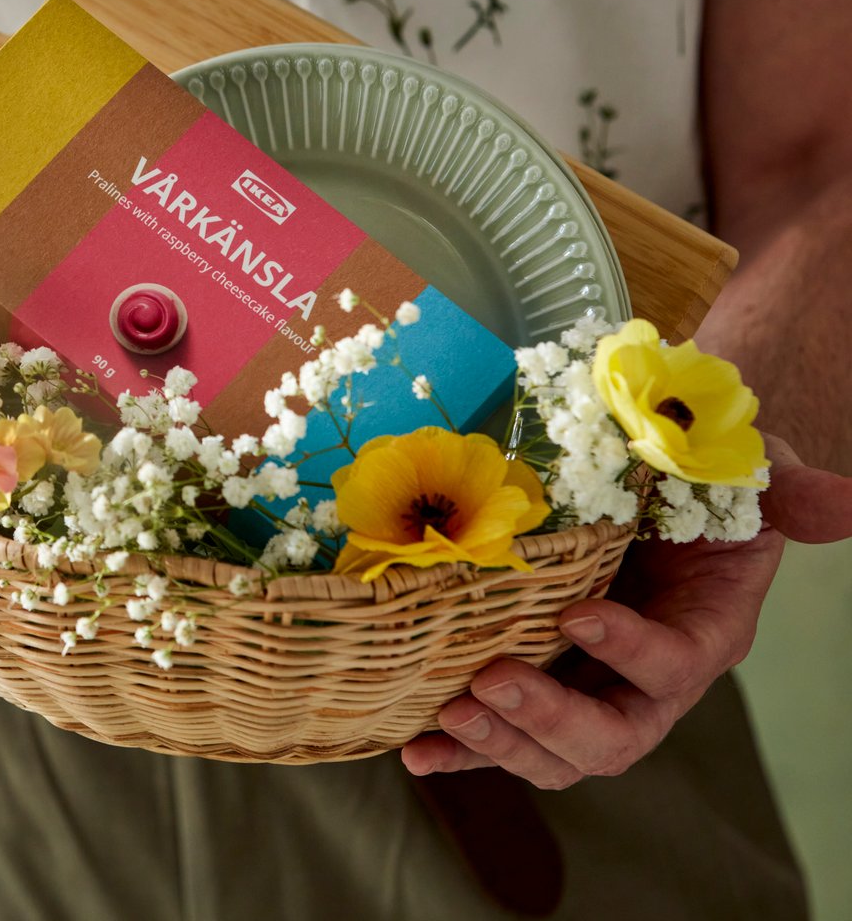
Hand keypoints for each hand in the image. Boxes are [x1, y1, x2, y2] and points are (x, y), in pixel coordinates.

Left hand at [401, 434, 851, 787]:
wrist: (652, 483)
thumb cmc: (701, 476)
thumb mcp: (749, 473)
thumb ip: (789, 492)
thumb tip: (846, 502)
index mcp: (703, 631)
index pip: (674, 664)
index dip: (632, 651)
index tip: (580, 616)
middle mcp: (646, 676)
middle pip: (610, 734)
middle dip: (549, 719)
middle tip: (488, 685)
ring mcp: (590, 684)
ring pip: (554, 750)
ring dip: (498, 742)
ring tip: (445, 718)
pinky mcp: (540, 678)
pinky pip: (505, 730)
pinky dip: (461, 747)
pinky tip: (416, 749)